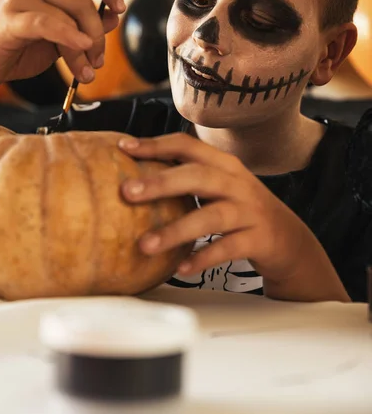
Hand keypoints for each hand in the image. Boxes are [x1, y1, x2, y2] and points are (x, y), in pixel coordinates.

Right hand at [0, 0, 124, 91]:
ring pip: (69, 18)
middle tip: (98, 62)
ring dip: (84, 50)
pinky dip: (69, 36)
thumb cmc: (17, 49)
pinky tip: (81, 49)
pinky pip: (48, 24)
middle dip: (98, 36)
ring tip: (84, 73)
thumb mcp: (59, 38)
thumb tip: (112, 16)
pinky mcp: (10, 19)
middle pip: (83, 2)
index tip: (120, 8)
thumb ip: (83, 26)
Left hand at [118, 133, 348, 301]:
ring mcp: (250, 211)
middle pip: (197, 176)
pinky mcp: (259, 239)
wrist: (290, 240)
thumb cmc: (242, 210)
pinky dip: (204, 257)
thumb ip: (187, 179)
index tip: (123, 147)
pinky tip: (181, 268)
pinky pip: (229, 248)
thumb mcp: (219, 186)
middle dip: (161, 182)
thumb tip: (134, 179)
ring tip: (145, 244)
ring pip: (212, 216)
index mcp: (223, 165)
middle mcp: (237, 182)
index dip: (156, 144)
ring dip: (177, 230)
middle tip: (126, 192)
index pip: (187, 146)